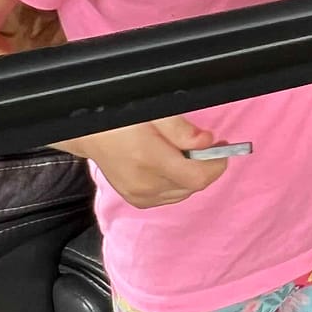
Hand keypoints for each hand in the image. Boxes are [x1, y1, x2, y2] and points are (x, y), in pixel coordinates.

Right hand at [59, 114, 229, 207]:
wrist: (87, 134)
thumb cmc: (119, 118)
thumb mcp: (153, 112)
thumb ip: (182, 129)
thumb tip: (207, 142)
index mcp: (150, 159)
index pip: (197, 177)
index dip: (216, 164)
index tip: (223, 146)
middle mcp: (146, 184)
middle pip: (193, 186)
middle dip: (206, 166)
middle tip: (207, 145)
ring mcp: (140, 195)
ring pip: (183, 193)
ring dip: (192, 175)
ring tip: (188, 153)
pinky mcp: (136, 200)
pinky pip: (169, 197)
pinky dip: (178, 183)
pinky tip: (173, 166)